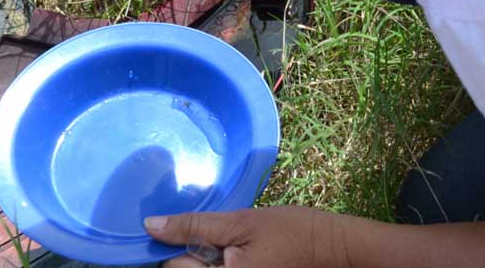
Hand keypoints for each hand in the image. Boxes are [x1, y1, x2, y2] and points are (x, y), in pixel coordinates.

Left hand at [146, 206, 344, 267]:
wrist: (333, 249)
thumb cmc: (291, 231)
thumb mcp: (242, 222)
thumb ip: (195, 226)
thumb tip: (150, 225)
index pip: (173, 267)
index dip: (183, 244)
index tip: (209, 233)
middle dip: (199, 255)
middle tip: (230, 241)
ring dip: (211, 262)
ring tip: (240, 251)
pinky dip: (223, 266)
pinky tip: (247, 259)